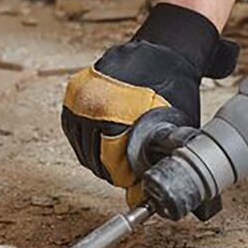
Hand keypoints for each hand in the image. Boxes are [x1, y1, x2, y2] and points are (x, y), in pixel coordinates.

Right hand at [62, 3, 237, 186]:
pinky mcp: (74, 91)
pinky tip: (101, 140)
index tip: (132, 178)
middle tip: (125, 168)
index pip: (110, 166)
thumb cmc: (174, 90)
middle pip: (93, 158)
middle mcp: (93, 107)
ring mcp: (81, 97)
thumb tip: (141, 197)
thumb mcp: (175, 130)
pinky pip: (73, 127)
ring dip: (95, 155)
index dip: (123, 177)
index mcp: (116, 118)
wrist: (166, 51)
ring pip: (81, 145)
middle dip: (110, 168)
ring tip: (115, 154)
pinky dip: (85, 138)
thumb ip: (159, 162)